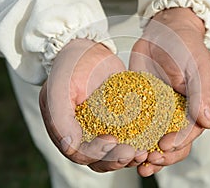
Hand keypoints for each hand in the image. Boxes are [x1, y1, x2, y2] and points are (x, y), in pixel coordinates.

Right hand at [39, 39, 144, 171]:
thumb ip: (60, 117)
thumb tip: (69, 146)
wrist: (89, 49)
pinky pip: (127, 137)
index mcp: (65, 130)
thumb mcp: (60, 86)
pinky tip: (149, 140)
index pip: (80, 153)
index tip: (111, 141)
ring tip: (144, 152)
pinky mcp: (117, 121)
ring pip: (114, 153)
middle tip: (133, 152)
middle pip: (99, 159)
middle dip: (116, 159)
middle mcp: (82, 134)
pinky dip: (138, 142)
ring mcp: (100, 128)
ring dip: (129, 156)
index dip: (96, 153)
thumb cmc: (71, 65)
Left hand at [129, 8, 209, 175]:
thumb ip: (202, 94)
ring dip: (145, 152)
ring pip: (154, 138)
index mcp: (196, 108)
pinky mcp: (142, 104)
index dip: (178, 144)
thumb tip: (207, 123)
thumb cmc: (185, 46)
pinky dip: (131, 136)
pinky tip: (122, 144)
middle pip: (173, 143)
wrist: (163, 32)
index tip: (163, 146)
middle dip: (161, 156)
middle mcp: (178, 113)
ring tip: (134, 162)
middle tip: (147, 162)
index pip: (190, 134)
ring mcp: (159, 110)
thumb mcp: (198, 67)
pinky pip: (137, 124)